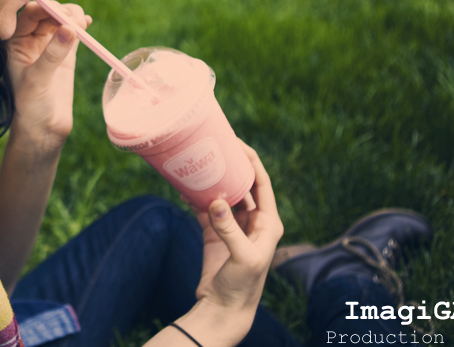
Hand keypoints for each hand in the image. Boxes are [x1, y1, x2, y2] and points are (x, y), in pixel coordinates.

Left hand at [4, 0, 90, 154]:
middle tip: (76, 20)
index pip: (29, 15)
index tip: (61, 14)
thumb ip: (52, 54)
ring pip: (61, 21)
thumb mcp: (38, 80)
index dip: (46, 10)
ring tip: (83, 23)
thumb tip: (69, 28)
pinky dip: (81, 26)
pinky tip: (87, 23)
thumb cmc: (31, 106)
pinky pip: (73, 33)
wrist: (43, 129)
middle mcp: (30, 40)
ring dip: (72, 17)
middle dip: (62, 13)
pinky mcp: (65, 54)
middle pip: (47, 14)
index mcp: (15, 43)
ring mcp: (49, 46)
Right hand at [182, 141, 283, 345]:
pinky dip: (197, 197)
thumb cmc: (242, 286)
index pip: (262, 183)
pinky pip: (207, 208)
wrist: (224, 309)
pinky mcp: (216, 233)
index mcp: (268, 223)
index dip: (252, 161)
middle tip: (214, 146)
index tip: (236, 143)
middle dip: (229, 165)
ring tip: (198, 163)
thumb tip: (217, 200)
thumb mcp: (242, 257)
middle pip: (243, 184)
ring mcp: (233, 226)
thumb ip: (230, 229)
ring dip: (212, 180)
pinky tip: (185, 188)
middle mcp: (253, 221)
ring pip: (224, 194)